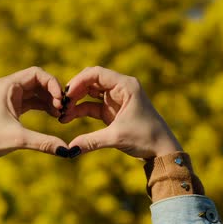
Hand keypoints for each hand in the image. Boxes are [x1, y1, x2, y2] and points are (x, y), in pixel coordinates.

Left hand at [0, 67, 68, 161]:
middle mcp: (8, 87)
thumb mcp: (18, 139)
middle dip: (53, 92)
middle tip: (63, 108)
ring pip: (36, 91)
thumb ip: (44, 142)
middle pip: (38, 81)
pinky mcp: (9, 106)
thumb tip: (67, 151)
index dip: (52, 83)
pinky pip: (31, 100)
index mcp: (7, 86)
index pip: (36, 73)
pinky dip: (43, 106)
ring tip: (60, 114)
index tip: (61, 100)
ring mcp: (8, 96)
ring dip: (49, 100)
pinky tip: (53, 116)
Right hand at [59, 66, 182, 158]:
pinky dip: (80, 110)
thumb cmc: (146, 138)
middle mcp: (121, 88)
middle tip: (61, 105)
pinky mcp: (112, 110)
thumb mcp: (117, 137)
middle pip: (91, 81)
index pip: (97, 73)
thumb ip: (92, 141)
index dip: (79, 81)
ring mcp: (115, 98)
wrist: (161, 150)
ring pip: (89, 93)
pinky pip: (91, 105)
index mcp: (126, 85)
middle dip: (74, 92)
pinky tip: (67, 119)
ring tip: (61, 114)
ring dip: (75, 101)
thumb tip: (69, 150)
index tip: (66, 95)